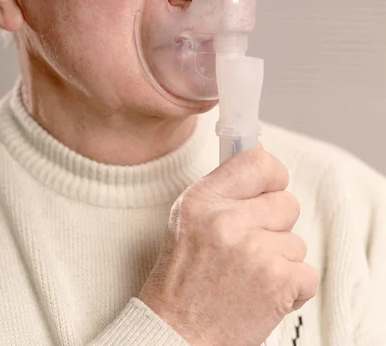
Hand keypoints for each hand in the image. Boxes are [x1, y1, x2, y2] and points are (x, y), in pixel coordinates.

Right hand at [139, 145, 318, 345]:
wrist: (177, 333)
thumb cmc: (184, 276)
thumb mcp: (189, 217)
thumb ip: (225, 187)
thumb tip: (262, 156)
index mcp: (204, 200)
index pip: (258, 162)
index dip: (273, 175)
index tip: (270, 188)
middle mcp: (228, 221)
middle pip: (286, 203)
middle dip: (275, 226)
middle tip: (249, 247)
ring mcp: (255, 252)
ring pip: (296, 241)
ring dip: (280, 260)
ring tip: (249, 276)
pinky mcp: (277, 283)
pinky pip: (307, 273)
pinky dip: (291, 288)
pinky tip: (263, 294)